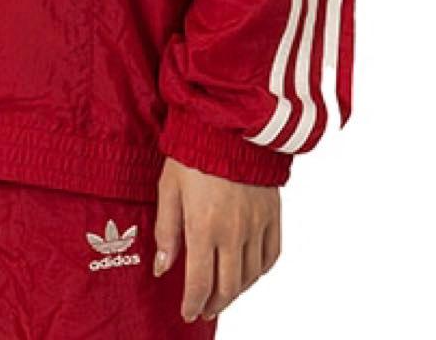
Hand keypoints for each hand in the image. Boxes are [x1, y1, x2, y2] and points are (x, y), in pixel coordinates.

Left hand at [154, 156, 280, 321]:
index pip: (200, 283)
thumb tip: (162, 268)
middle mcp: (234, 231)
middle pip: (228, 287)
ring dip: (236, 291)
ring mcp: (257, 223)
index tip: (187, 312)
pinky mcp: (273, 213)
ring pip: (251, 275)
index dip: (192, 304)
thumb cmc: (193, 151)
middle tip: (203, 309)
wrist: (229, 123)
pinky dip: (260, 270)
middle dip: (213, 304)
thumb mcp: (168, 188)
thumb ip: (166, 231)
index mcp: (204, 226)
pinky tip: (249, 271)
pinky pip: (272, 254)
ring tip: (222, 293)